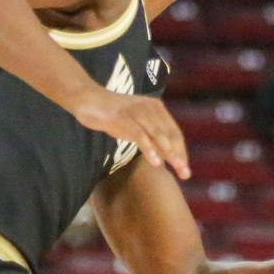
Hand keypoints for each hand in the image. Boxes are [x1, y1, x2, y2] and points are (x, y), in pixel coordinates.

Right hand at [72, 88, 188, 178]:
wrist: (88, 98)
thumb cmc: (113, 115)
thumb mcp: (136, 126)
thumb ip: (151, 138)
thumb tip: (166, 157)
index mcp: (156, 108)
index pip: (174, 132)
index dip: (181, 151)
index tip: (185, 169)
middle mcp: (150, 108)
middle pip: (170, 134)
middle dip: (179, 155)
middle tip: (185, 174)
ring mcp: (136, 112)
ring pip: (158, 134)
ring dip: (169, 152)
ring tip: (177, 168)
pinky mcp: (123, 117)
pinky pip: (139, 135)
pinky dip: (149, 149)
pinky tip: (156, 162)